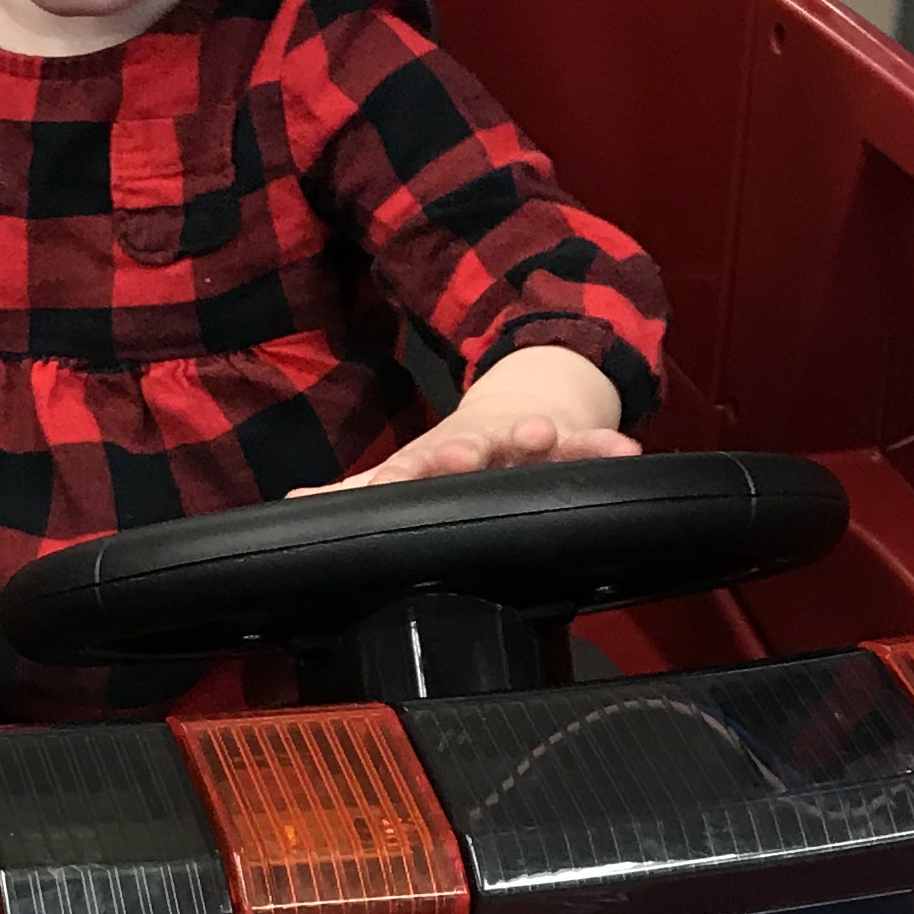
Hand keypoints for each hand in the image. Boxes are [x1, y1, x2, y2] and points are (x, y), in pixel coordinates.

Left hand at [305, 348, 633, 492]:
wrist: (522, 406)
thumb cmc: (455, 457)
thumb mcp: (407, 472)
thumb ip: (354, 494)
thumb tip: (289, 508)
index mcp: (431, 460)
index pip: (406, 471)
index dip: (396, 483)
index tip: (385, 491)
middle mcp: (474, 446)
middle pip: (464, 449)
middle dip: (461, 453)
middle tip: (460, 457)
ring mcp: (520, 440)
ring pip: (527, 440)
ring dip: (535, 439)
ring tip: (545, 434)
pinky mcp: (568, 438)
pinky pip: (587, 444)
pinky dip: (602, 446)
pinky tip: (625, 451)